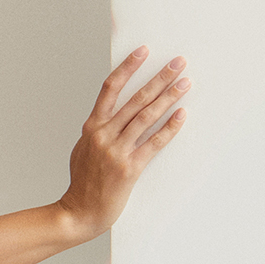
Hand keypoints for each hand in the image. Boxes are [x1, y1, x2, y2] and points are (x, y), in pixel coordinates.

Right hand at [61, 46, 189, 239]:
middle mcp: (103, 135)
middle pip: (135, 99)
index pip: (110, 89)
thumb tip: (116, 115)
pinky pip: (154, 143)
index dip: (128, 68)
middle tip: (179, 63)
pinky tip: (182, 115)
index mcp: (91, 127)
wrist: (78, 212)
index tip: (144, 51)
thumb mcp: (83, 149)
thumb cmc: (83, 182)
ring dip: (168, 97)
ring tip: (185, 83)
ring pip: (146, 117)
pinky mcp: (129, 168)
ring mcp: (116, 151)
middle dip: (159, 78)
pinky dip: (169, 128)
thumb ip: (99, 131)